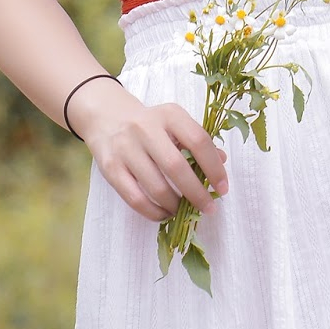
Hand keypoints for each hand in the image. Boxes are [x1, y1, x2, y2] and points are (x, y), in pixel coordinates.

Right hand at [70, 84, 229, 221]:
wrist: (107, 117)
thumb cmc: (150, 124)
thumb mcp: (174, 123)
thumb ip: (197, 140)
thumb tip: (222, 161)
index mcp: (169, 115)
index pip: (198, 141)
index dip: (214, 168)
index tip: (222, 188)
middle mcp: (146, 128)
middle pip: (176, 167)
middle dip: (196, 193)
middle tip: (208, 208)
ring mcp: (126, 149)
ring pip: (156, 187)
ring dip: (175, 205)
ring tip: (184, 210)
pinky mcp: (110, 168)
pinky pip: (135, 198)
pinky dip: (153, 212)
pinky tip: (164, 214)